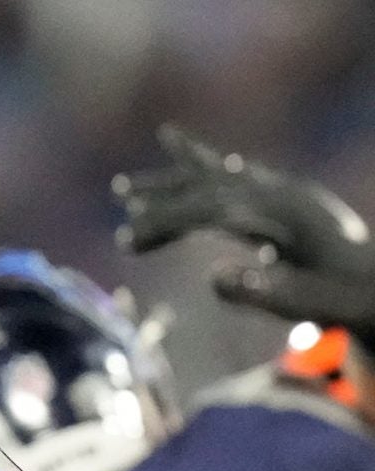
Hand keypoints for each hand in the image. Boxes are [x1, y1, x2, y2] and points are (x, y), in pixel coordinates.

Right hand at [115, 125, 374, 334]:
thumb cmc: (353, 302)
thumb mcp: (312, 305)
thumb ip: (268, 293)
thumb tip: (213, 276)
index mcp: (285, 214)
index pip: (209, 207)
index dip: (164, 220)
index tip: (126, 239)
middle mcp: (286, 195)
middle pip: (210, 184)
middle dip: (163, 192)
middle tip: (119, 196)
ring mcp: (293, 197)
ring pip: (223, 177)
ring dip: (179, 176)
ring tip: (134, 182)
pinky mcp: (298, 206)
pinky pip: (246, 181)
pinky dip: (218, 171)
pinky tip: (212, 165)